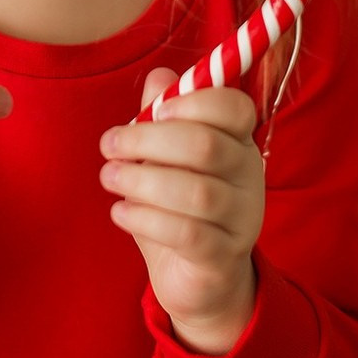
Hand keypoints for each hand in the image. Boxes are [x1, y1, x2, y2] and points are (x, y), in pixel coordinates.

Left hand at [100, 67, 262, 353]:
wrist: (197, 279)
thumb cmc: (177, 207)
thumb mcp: (166, 158)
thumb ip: (163, 115)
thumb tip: (159, 77)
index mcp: (238, 142)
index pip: (235, 108)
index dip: (195, 102)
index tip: (154, 111)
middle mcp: (248, 177)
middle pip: (206, 146)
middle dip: (147, 141)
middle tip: (108, 146)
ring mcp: (241, 220)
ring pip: (196, 193)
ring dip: (141, 181)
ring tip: (109, 178)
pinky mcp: (223, 258)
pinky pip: (188, 234)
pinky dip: (146, 219)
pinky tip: (120, 213)